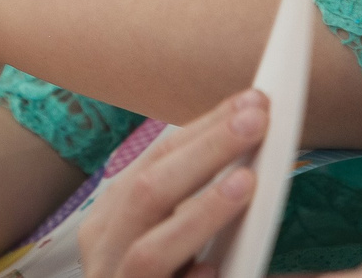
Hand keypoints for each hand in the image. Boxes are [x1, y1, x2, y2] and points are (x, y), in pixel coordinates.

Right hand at [80, 92, 266, 277]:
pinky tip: (215, 272)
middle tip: (256, 120)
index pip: (157, 158)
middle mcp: (105, 251)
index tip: (253, 100)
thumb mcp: (168, 237)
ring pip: (149, 252)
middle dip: (204, 152)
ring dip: (199, 215)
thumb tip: (245, 135)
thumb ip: (192, 202)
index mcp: (114, 219)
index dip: (205, 127)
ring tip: (246, 183)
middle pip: (147, 191)